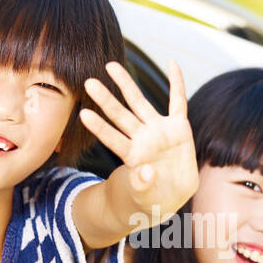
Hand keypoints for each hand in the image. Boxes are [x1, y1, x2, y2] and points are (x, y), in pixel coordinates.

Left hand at [81, 59, 197, 216]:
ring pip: (140, 103)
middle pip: (121, 115)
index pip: (113, 139)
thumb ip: (143, 186)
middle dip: (106, 99)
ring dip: (126, 84)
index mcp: (132, 156)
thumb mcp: (147, 199)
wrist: (172, 194)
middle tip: (88, 82)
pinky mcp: (179, 127)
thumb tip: (145, 172)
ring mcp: (159, 130)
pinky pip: (178, 102)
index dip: (100, 128)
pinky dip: (177, 83)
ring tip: (111, 66)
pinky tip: (172, 62)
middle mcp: (142, 139)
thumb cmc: (154, 199)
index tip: (83, 114)